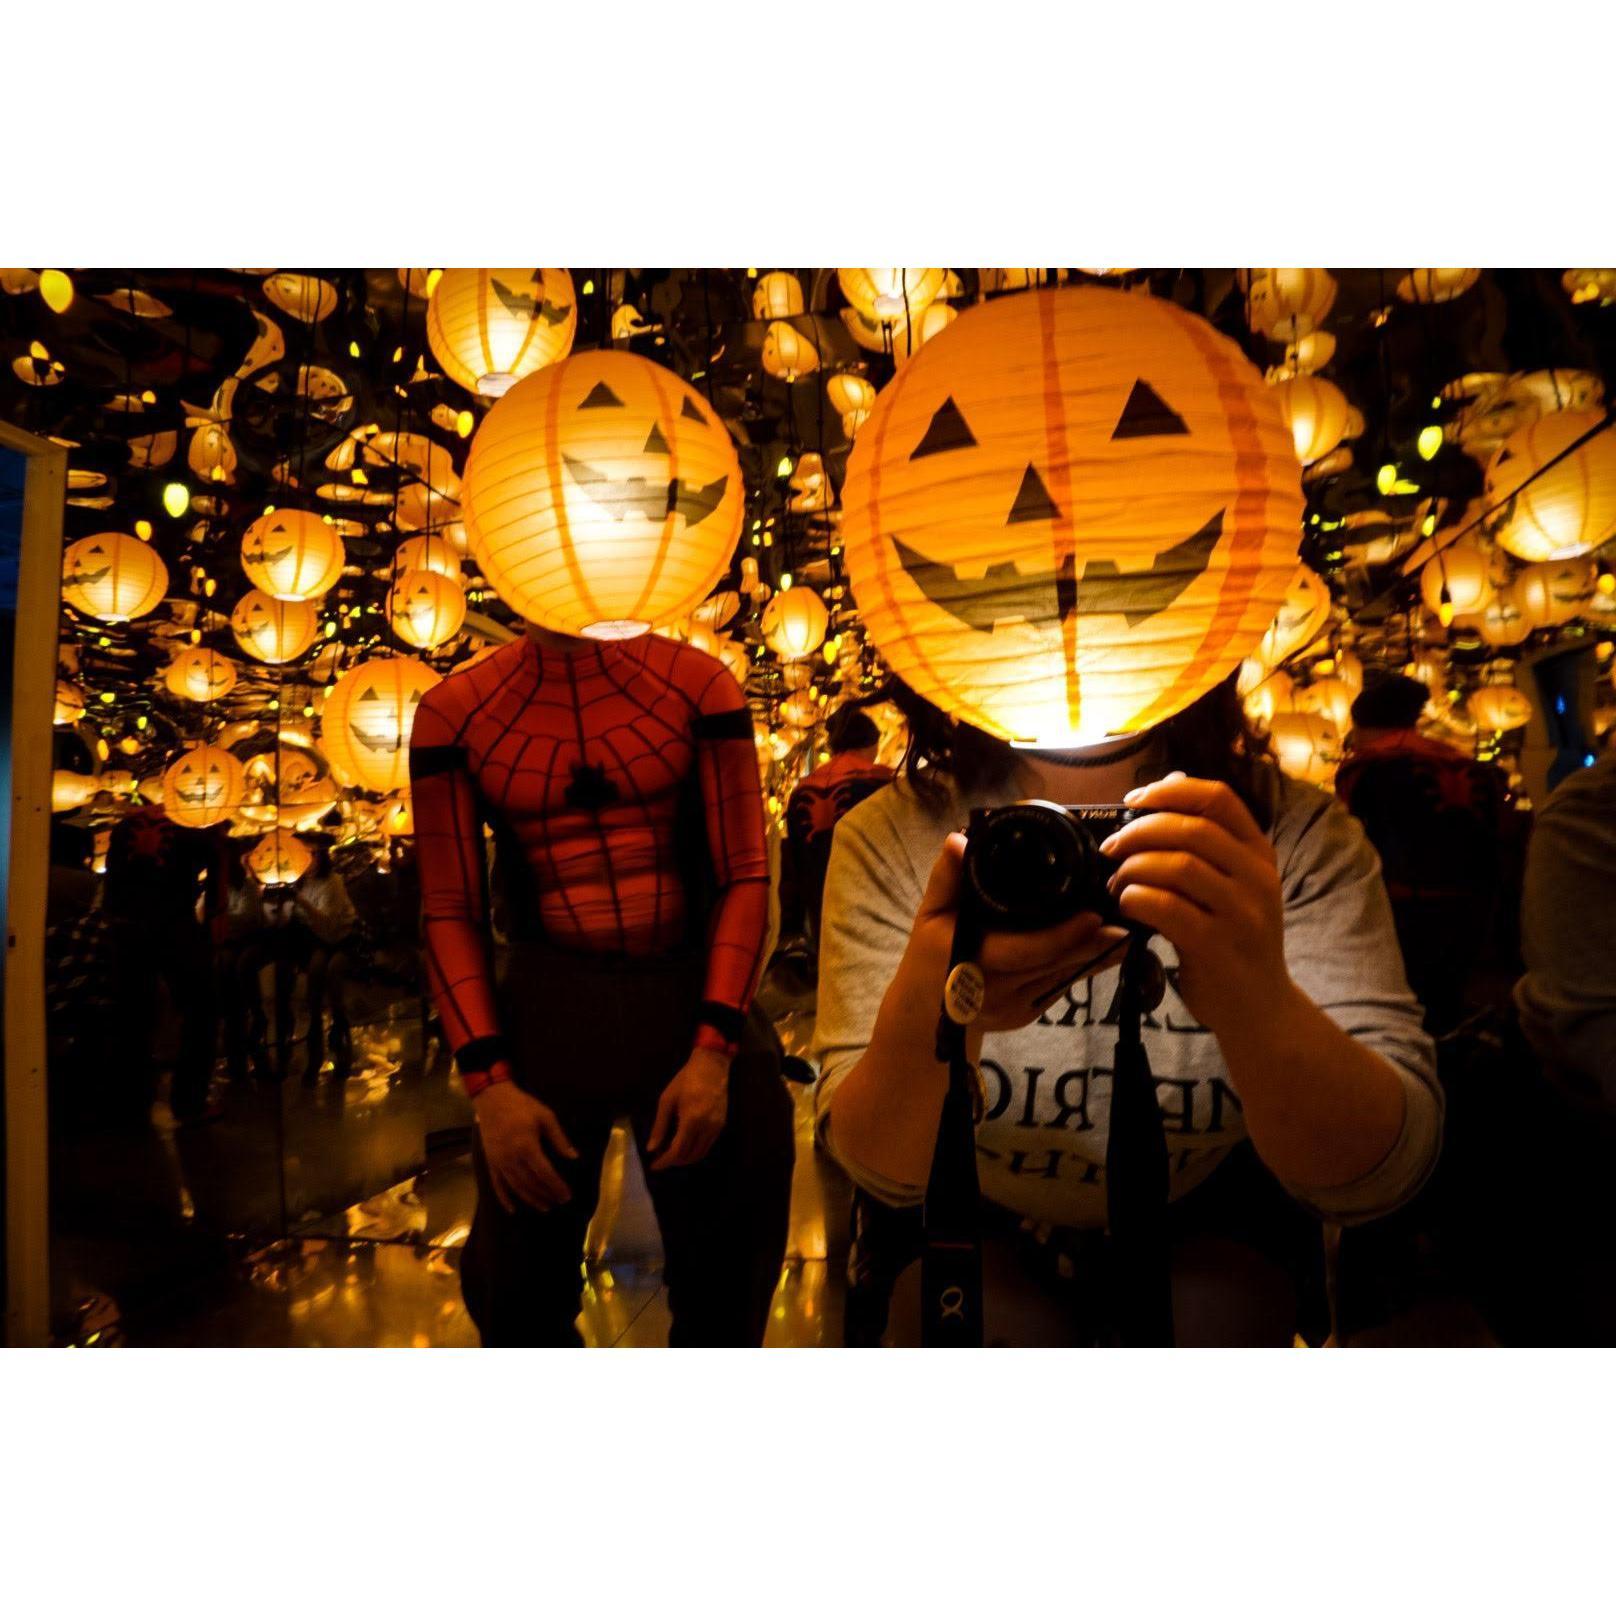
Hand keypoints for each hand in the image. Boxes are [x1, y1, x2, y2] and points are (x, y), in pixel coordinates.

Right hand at [473, 1076, 578, 1213]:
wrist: (493, 1099)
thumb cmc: (522, 1106)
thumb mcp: (546, 1117)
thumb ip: (560, 1139)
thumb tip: (574, 1157)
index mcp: (527, 1147)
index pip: (545, 1173)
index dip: (557, 1186)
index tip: (567, 1195)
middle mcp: (512, 1158)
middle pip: (531, 1183)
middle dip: (547, 1194)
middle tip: (559, 1201)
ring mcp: (499, 1162)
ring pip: (516, 1187)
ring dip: (531, 1199)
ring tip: (544, 1207)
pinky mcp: (490, 1162)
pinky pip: (497, 1185)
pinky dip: (504, 1199)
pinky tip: (512, 1210)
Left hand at [645, 1047, 729, 1170]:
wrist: (711, 1067)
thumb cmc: (685, 1080)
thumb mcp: (667, 1100)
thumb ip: (660, 1126)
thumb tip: (651, 1149)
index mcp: (691, 1121)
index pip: (677, 1151)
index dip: (665, 1161)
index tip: (654, 1165)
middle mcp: (706, 1127)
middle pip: (690, 1156)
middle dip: (674, 1161)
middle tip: (660, 1158)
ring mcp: (716, 1127)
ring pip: (701, 1153)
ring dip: (685, 1158)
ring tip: (671, 1153)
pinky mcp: (721, 1125)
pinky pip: (708, 1145)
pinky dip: (696, 1150)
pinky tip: (685, 1144)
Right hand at [907, 833, 1129, 1033]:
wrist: (924, 1014)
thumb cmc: (928, 955)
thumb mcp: (930, 914)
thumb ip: (946, 878)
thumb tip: (959, 840)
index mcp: (968, 959)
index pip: (1023, 949)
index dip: (1061, 935)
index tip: (1092, 916)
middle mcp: (992, 988)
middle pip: (1051, 963)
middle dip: (1090, 943)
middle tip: (1125, 923)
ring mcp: (1011, 1007)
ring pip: (1060, 977)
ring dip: (1094, 956)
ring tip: (1127, 935)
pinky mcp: (1025, 1015)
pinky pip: (1058, 987)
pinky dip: (1081, 968)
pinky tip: (1106, 952)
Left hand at [1100, 772, 1289, 1035]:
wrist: (1261, 1010)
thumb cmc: (1235, 941)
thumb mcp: (1234, 884)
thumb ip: (1206, 840)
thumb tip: (1169, 782)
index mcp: (1260, 854)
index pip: (1218, 798)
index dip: (1169, 791)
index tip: (1133, 800)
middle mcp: (1258, 878)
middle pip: (1191, 828)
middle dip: (1139, 831)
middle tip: (1111, 848)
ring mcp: (1241, 913)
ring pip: (1177, 865)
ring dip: (1133, 868)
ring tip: (1117, 882)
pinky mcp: (1217, 947)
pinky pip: (1165, 908)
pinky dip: (1136, 898)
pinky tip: (1127, 905)